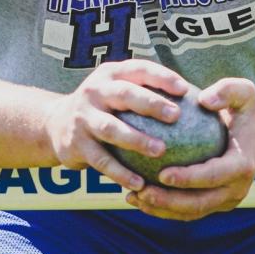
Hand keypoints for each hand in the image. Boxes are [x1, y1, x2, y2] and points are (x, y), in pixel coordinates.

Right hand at [42, 59, 189, 190]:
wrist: (54, 124)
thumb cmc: (103, 107)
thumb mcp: (118, 91)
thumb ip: (147, 91)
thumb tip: (201, 100)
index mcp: (110, 75)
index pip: (139, 69)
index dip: (161, 77)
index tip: (185, 89)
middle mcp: (95, 91)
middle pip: (125, 95)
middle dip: (151, 104)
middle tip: (175, 115)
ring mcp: (83, 117)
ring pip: (112, 128)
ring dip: (136, 140)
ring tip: (160, 151)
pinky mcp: (76, 144)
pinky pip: (102, 160)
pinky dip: (120, 173)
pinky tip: (140, 183)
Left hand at [125, 77, 254, 220]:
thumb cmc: (244, 111)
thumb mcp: (244, 92)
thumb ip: (228, 90)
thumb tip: (204, 100)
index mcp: (242, 165)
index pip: (213, 176)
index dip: (189, 178)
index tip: (162, 173)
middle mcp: (236, 189)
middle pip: (200, 202)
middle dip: (169, 201)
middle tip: (141, 191)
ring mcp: (226, 200)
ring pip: (191, 212)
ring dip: (161, 209)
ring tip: (134, 197)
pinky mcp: (215, 205)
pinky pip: (188, 211)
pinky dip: (163, 209)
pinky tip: (138, 198)